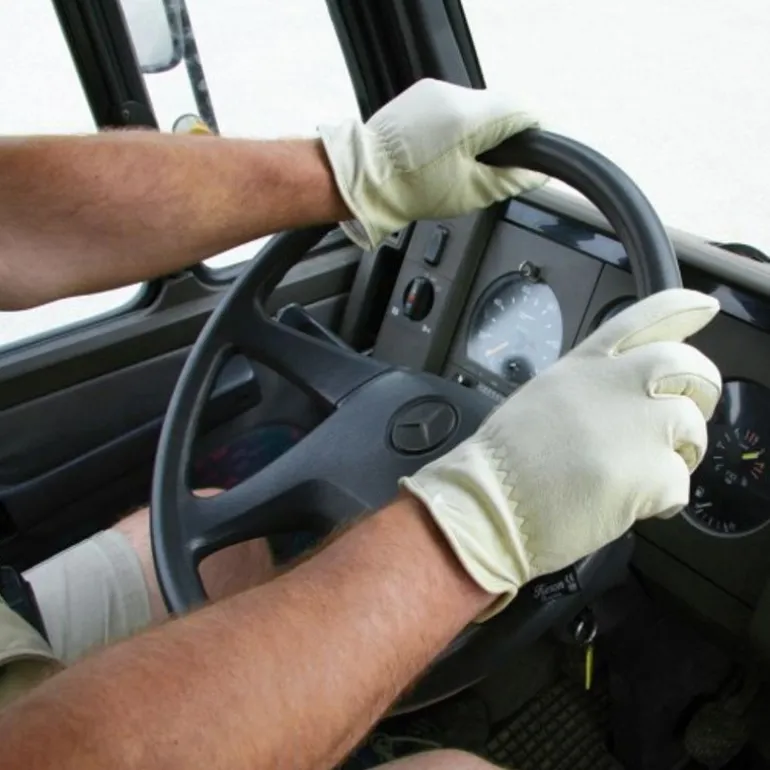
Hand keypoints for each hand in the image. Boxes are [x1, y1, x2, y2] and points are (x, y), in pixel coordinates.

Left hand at [319, 78, 544, 250]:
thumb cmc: (411, 190)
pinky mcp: (421, 94)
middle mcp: (453, 95)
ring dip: (478, 132)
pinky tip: (441, 150)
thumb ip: (511, 179)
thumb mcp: (471, 193)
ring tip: (458, 162)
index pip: (524, 112)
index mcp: (470, 118)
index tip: (531, 156)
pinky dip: (456, 126)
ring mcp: (435, 91)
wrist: (363, 179)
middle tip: (487, 168)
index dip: (535, 134)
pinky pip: (453, 107)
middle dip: (502, 137)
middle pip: (501, 109)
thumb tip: (537, 174)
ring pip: (478, 108)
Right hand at [401, 289, 721, 618]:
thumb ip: (590, 388)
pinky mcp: (648, 472)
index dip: (683, 308)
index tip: (703, 308)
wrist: (488, 504)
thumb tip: (628, 399)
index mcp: (585, 365)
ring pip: (693, 427)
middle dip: (699, 393)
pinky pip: (680, 484)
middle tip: (682, 419)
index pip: (645, 317)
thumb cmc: (503, 462)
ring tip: (646, 472)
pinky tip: (635, 503)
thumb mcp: (543, 398)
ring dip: (680, 452)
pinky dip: (664, 500)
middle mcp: (614, 384)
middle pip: (690, 366)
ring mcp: (635, 426)